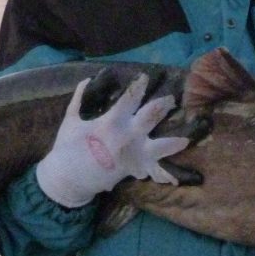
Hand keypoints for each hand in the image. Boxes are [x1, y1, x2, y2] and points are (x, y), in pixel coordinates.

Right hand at [35, 73, 190, 207]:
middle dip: (164, 104)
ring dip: (175, 139)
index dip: (139, 85)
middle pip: (152, 115)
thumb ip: (79, 98)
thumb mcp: (71, 120)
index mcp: (111, 122)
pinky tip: (177, 175)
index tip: (145, 76)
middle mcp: (128, 136)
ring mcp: (135, 154)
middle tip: (172, 98)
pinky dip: (167, 174)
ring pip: (163, 145)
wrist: (68, 179)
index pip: (130, 98)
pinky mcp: (135, 169)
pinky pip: (155, 171)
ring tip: (186, 137)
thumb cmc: (67, 148)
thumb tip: (87, 80)